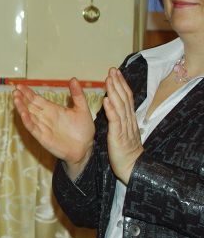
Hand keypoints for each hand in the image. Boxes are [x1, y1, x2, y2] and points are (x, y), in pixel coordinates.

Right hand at [13, 80, 95, 174]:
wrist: (86, 148)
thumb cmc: (83, 130)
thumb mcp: (82, 109)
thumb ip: (77, 95)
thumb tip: (73, 79)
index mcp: (51, 109)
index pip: (36, 98)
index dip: (27, 92)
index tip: (19, 85)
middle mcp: (44, 117)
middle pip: (29, 106)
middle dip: (21, 98)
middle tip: (15, 90)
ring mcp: (42, 127)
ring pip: (28, 115)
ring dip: (22, 108)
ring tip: (16, 99)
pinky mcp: (43, 137)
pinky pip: (33, 128)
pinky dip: (28, 121)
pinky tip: (24, 114)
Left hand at [102, 68, 142, 183]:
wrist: (132, 167)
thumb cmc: (125, 151)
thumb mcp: (123, 131)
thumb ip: (120, 119)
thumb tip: (115, 106)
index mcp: (129, 119)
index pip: (126, 98)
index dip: (121, 84)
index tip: (115, 72)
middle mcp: (128, 120)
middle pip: (124, 98)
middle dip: (118, 83)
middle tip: (112, 70)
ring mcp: (124, 127)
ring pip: (120, 106)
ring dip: (114, 92)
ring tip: (108, 79)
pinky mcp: (118, 135)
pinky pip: (114, 121)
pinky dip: (111, 110)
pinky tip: (106, 100)